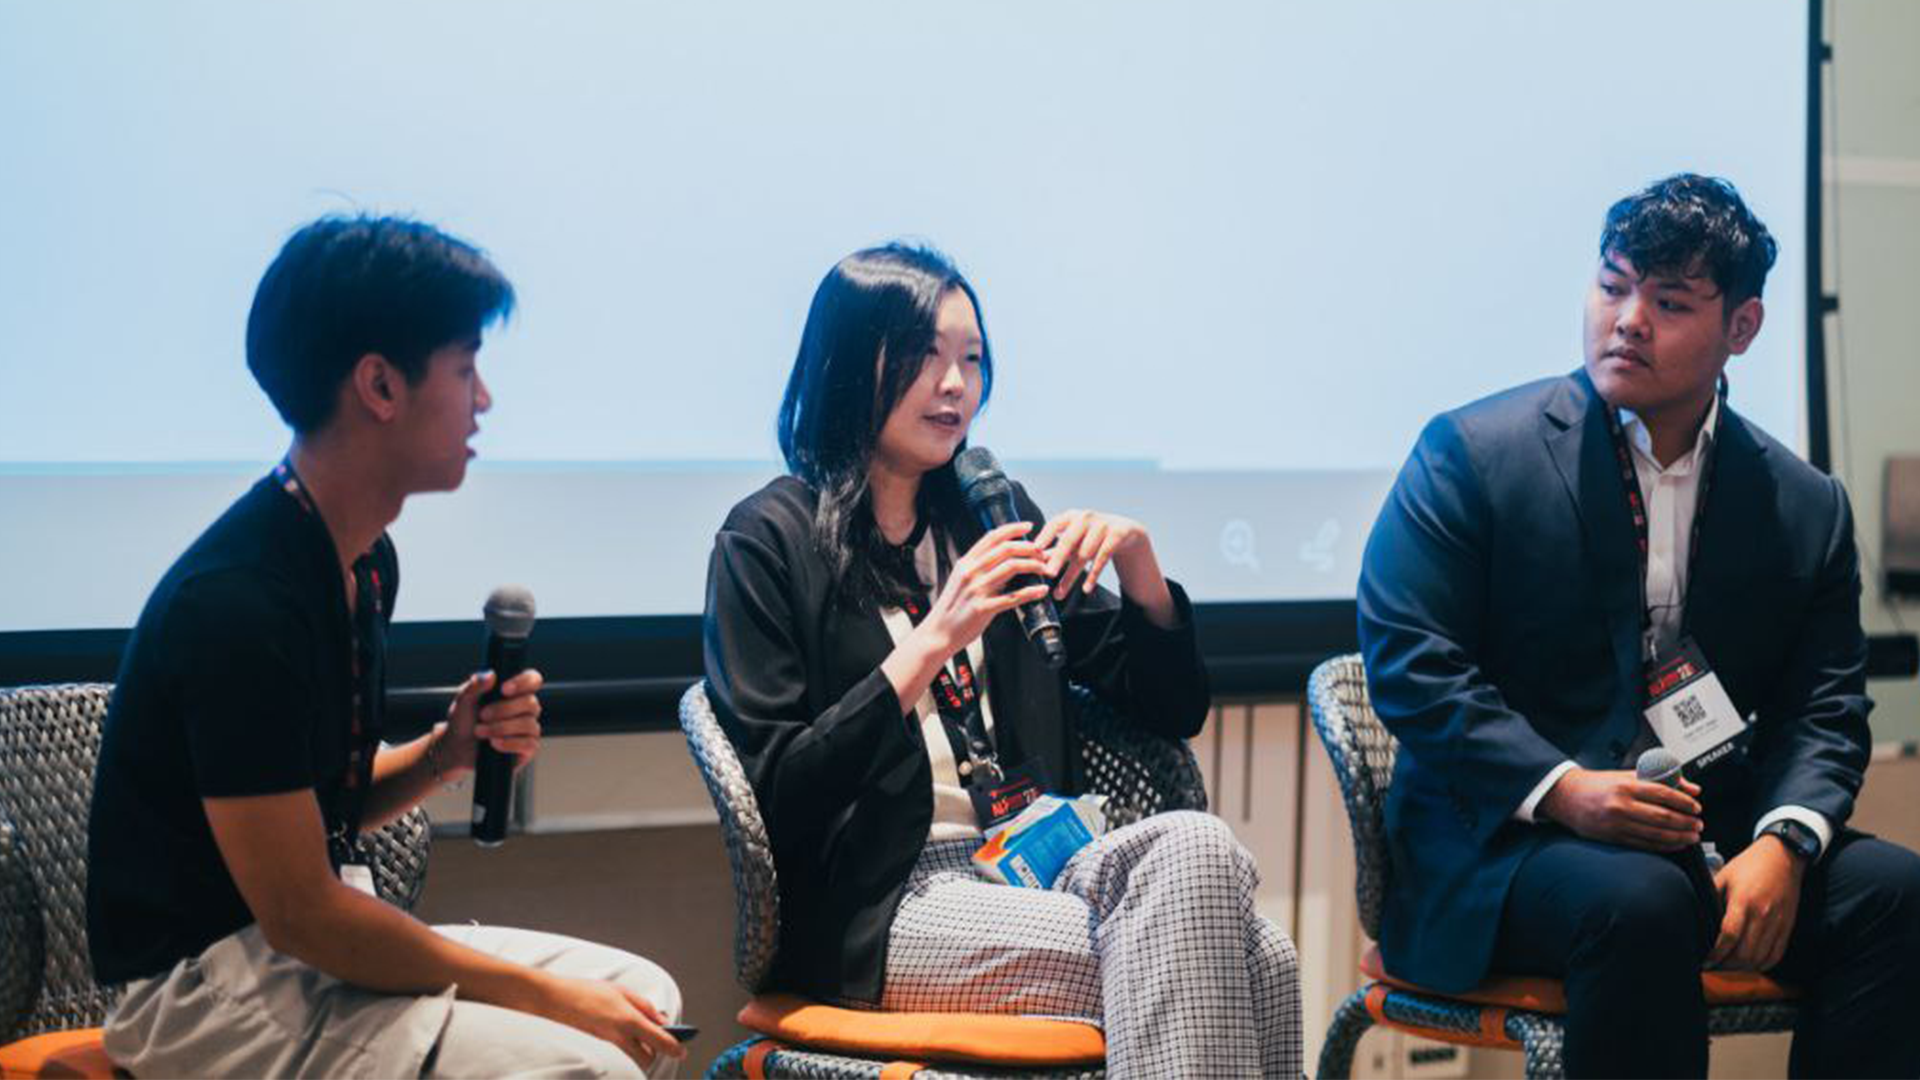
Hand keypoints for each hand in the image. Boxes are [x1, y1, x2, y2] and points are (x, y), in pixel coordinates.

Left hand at [440, 668, 544, 774]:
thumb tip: (491, 675)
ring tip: (480, 731)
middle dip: (504, 709)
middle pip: (531, 703)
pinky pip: (529, 744)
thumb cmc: (463, 722)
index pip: (533, 679)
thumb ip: (474, 686)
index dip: (523, 682)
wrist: (457, 749)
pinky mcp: (528, 747)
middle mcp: (526, 708)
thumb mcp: (463, 701)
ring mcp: (529, 728)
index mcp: (515, 691)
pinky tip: (494, 743)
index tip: (504, 689)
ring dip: (501, 728)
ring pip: (529, 724)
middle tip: (482, 715)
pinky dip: (509, 743)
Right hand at [537, 974, 684, 1070]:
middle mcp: (620, 1036)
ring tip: (646, 1030)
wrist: (557, 1000)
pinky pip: (623, 1048)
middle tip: (663, 1037)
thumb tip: (661, 1019)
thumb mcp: (623, 991)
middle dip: (658, 1051)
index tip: (683, 1050)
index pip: (660, 1042)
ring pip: (635, 1055)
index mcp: (629, 1021)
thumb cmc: (587, 991)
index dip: (675, 1048)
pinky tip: (630, 1028)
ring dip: (645, 1047)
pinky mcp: (602, 1042)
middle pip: (648, 1057)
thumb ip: (645, 1006)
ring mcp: (609, 1042)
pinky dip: (632, 1043)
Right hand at [916, 521, 1052, 653]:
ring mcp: (976, 590)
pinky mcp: (983, 608)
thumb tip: (1004, 561)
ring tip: (1045, 568)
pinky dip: (1031, 592)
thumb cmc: (952, 609)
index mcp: (966, 563)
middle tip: (1042, 551)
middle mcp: (971, 572)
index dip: (1012, 529)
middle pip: (1006, 549)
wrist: (937, 633)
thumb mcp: (961, 581)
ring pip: (1012, 568)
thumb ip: (980, 569)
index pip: (992, 537)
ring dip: (1033, 565)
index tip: (1028, 526)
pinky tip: (1042, 590)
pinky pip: (1013, 597)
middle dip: (1029, 547)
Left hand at [1034, 509, 1150, 599]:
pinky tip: (1086, 589)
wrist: (1125, 531)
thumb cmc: (1092, 536)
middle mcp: (1086, 518)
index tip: (1036, 550)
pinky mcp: (1117, 535)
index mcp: (1071, 516)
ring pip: (1084, 554)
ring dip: (1071, 575)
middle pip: (1069, 540)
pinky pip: (1103, 558)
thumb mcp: (1075, 539)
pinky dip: (1093, 575)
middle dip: (1058, 558)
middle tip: (1048, 574)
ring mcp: (1103, 525)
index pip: (1055, 523)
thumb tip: (1034, 563)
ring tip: (1060, 593)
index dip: (1045, 536)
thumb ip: (1056, 550)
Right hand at [1537, 767, 1702, 850]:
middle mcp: (1621, 805)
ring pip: (1656, 834)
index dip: (1684, 802)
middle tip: (1699, 824)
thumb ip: (1660, 779)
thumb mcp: (1627, 775)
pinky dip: (1664, 846)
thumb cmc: (1598, 785)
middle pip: (1663, 817)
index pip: (1663, 794)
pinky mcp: (1613, 837)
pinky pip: (1644, 845)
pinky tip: (1675, 844)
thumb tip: (1692, 788)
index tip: (1696, 807)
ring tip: (1692, 836)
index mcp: (1625, 786)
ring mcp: (1616, 824)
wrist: (1566, 797)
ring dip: (1679, 837)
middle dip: (1686, 823)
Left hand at [1707, 836, 1804, 970]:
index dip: (1715, 953)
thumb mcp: (1724, 876)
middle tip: (1712, 966)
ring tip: (1726, 966)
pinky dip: (1761, 965)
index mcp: (1744, 901)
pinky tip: (1747, 964)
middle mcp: (1763, 915)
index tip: (1704, 960)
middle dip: (1725, 965)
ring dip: (1742, 968)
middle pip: (1745, 953)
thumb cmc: (1749, 865)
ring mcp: (1778, 924)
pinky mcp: (1787, 927)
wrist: (1783, 857)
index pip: (1729, 936)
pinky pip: (1775, 955)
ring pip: (1760, 958)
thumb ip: (1711, 898)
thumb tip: (1696, 918)